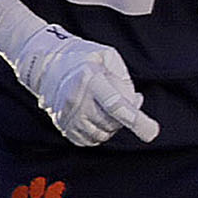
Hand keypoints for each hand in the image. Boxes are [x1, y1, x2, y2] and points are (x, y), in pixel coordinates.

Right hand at [0, 0, 158, 145]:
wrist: (46, 64)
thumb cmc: (83, 58)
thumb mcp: (107, 57)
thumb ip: (124, 80)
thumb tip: (134, 104)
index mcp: (89, 79)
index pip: (116, 105)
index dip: (136, 120)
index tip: (152, 132)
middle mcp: (76, 100)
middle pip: (113, 122)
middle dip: (125, 116)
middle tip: (120, 99)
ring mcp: (67, 116)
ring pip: (103, 134)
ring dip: (112, 125)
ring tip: (104, 105)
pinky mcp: (63, 127)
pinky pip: (90, 140)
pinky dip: (99, 131)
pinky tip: (95, 115)